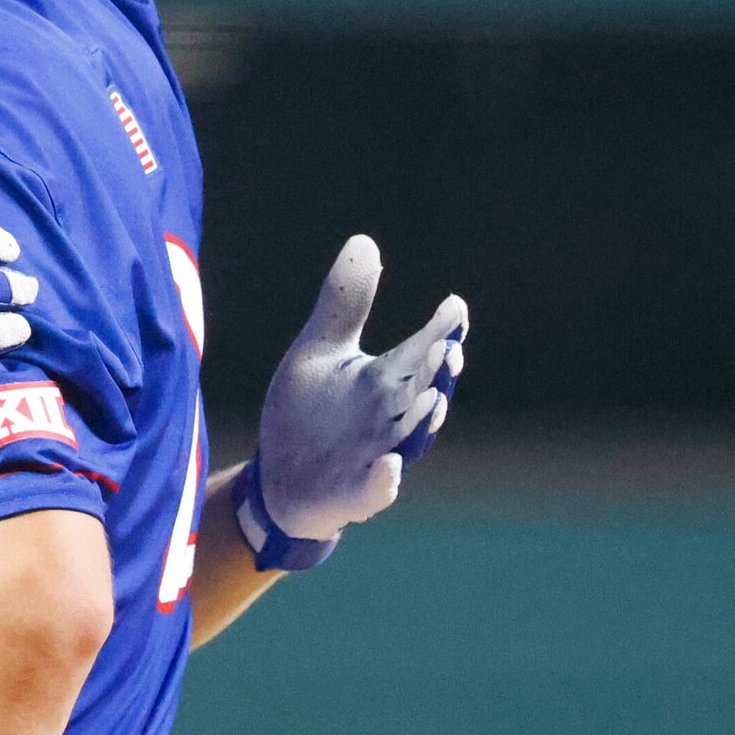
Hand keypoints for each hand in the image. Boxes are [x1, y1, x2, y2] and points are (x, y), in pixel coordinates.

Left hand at [236, 235, 466, 569]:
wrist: (280, 479)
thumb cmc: (309, 411)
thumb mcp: (320, 349)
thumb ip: (346, 301)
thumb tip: (365, 240)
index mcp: (386, 380)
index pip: (421, 352)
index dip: (441, 333)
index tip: (454, 308)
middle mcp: (389, 418)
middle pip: (419, 393)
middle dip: (436, 373)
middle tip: (448, 349)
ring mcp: (375, 457)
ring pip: (408, 440)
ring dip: (422, 423)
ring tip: (433, 401)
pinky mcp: (354, 494)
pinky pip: (376, 490)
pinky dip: (385, 479)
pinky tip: (388, 464)